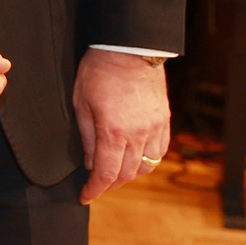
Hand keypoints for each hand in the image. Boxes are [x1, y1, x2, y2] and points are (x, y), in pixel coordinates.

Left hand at [72, 48, 171, 202]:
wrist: (130, 48)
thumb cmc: (99, 71)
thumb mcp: (81, 103)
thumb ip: (87, 137)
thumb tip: (89, 162)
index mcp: (113, 132)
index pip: (106, 174)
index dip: (94, 189)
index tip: (85, 196)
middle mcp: (138, 135)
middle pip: (127, 175)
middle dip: (110, 184)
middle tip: (96, 184)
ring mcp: (154, 129)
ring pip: (146, 167)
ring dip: (130, 175)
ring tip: (115, 172)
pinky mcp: (164, 121)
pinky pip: (160, 151)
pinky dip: (147, 161)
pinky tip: (136, 158)